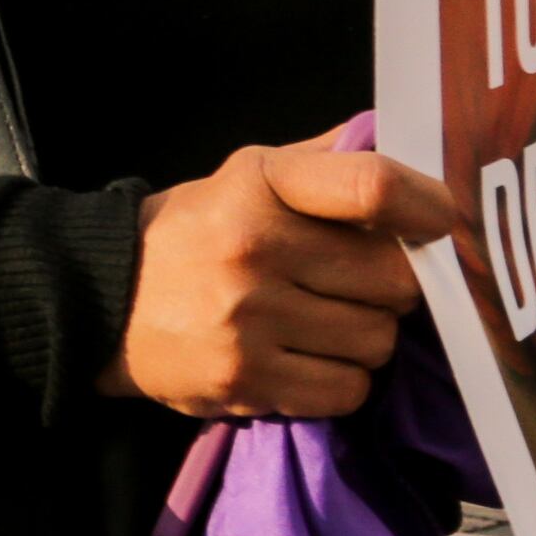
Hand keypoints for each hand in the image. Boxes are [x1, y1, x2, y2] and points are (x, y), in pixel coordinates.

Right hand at [107, 136, 462, 420]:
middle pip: (394, 280)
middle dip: (390, 288)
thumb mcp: (244, 175)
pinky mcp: (244, 379)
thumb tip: (404, 145)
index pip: (373, 187)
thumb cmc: (191, 233)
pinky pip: (346, 390)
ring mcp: (248, 318)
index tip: (437, 224)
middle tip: (356, 286)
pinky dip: (340, 381)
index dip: (427, 208)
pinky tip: (307, 359)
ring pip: (376, 341)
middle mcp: (255, 247)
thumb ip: (323, 162)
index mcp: (261, 184)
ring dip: (364, 338)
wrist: (97, 299)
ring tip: (323, 324)